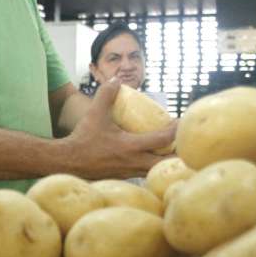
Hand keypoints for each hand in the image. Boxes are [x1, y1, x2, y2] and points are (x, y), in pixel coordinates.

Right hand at [62, 78, 176, 179]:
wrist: (68, 162)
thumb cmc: (83, 139)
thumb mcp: (95, 114)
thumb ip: (106, 95)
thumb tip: (116, 79)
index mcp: (131, 146)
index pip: (162, 139)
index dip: (176, 131)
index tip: (182, 123)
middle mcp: (134, 162)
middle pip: (167, 163)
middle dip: (179, 155)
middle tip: (187, 144)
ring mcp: (130, 172)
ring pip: (156, 170)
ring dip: (166, 162)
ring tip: (173, 151)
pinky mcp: (124, 177)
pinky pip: (145, 173)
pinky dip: (152, 167)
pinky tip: (152, 159)